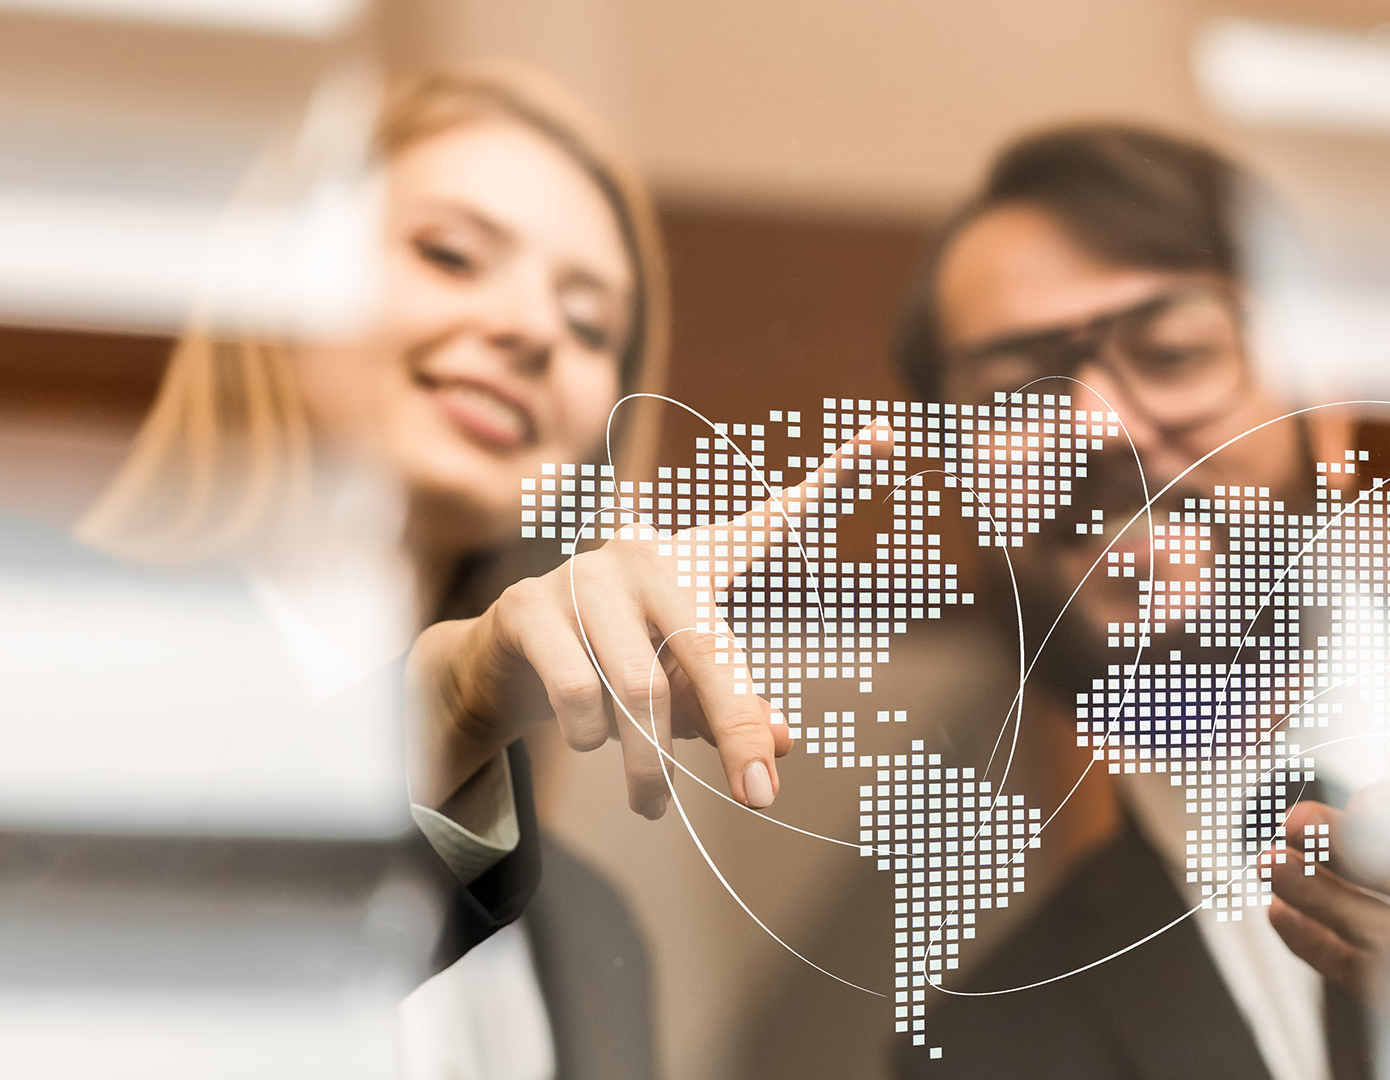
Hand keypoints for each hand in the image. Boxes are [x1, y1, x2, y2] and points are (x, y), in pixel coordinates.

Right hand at [406, 420, 890, 817]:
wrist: (499, 666)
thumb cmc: (613, 667)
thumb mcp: (682, 691)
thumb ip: (735, 709)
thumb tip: (786, 741)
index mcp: (698, 564)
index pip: (775, 520)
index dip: (835, 478)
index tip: (889, 435)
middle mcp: (648, 555)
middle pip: (712, 650)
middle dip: (738, 731)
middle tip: (761, 795)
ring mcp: (586, 576)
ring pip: (643, 691)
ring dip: (650, 763)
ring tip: (653, 802)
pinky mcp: (531, 607)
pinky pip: (580, 695)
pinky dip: (594, 739)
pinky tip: (589, 740)